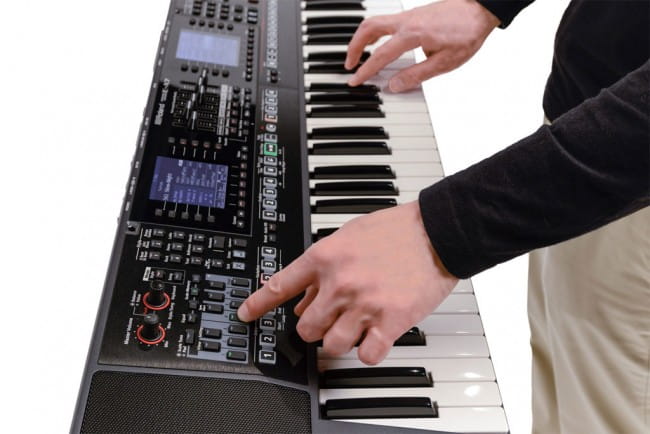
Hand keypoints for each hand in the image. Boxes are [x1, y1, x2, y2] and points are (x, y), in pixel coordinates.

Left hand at [237, 201, 458, 364]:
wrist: (436, 232)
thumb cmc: (395, 230)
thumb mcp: (348, 237)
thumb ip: (321, 267)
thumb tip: (302, 298)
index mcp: (325, 258)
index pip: (280, 286)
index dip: (258, 304)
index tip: (246, 315)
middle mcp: (340, 284)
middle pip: (306, 328)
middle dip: (313, 327)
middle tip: (327, 320)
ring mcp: (364, 305)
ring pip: (332, 345)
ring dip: (340, 340)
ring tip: (353, 327)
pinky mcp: (391, 322)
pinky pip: (366, 355)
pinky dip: (368, 351)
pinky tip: (374, 338)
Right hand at [345, 0, 499, 91]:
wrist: (480, 9)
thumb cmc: (467, 33)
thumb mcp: (444, 63)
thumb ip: (416, 75)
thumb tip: (394, 85)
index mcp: (412, 35)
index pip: (380, 56)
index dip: (366, 71)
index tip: (355, 81)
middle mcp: (406, 22)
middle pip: (368, 29)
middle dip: (354, 47)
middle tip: (349, 64)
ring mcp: (409, 15)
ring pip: (374, 22)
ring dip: (362, 38)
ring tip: (359, 54)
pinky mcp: (413, 14)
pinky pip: (386, 21)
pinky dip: (375, 32)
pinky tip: (379, 43)